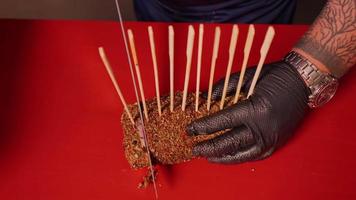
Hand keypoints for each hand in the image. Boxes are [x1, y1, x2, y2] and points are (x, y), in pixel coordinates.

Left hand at [186, 61, 309, 163]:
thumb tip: (205, 99)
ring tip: (207, 157)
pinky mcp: (277, 143)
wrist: (302, 81)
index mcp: (255, 109)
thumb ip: (223, 87)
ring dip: (222, 157)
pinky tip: (229, 156)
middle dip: (208, 147)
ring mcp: (272, 138)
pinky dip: (239, 157)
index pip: (221, 122)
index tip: (190, 129)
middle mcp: (263, 128)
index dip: (203, 127)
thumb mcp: (246, 76)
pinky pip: (255, 156)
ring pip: (241, 155)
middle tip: (194, 148)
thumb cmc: (274, 76)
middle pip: (228, 143)